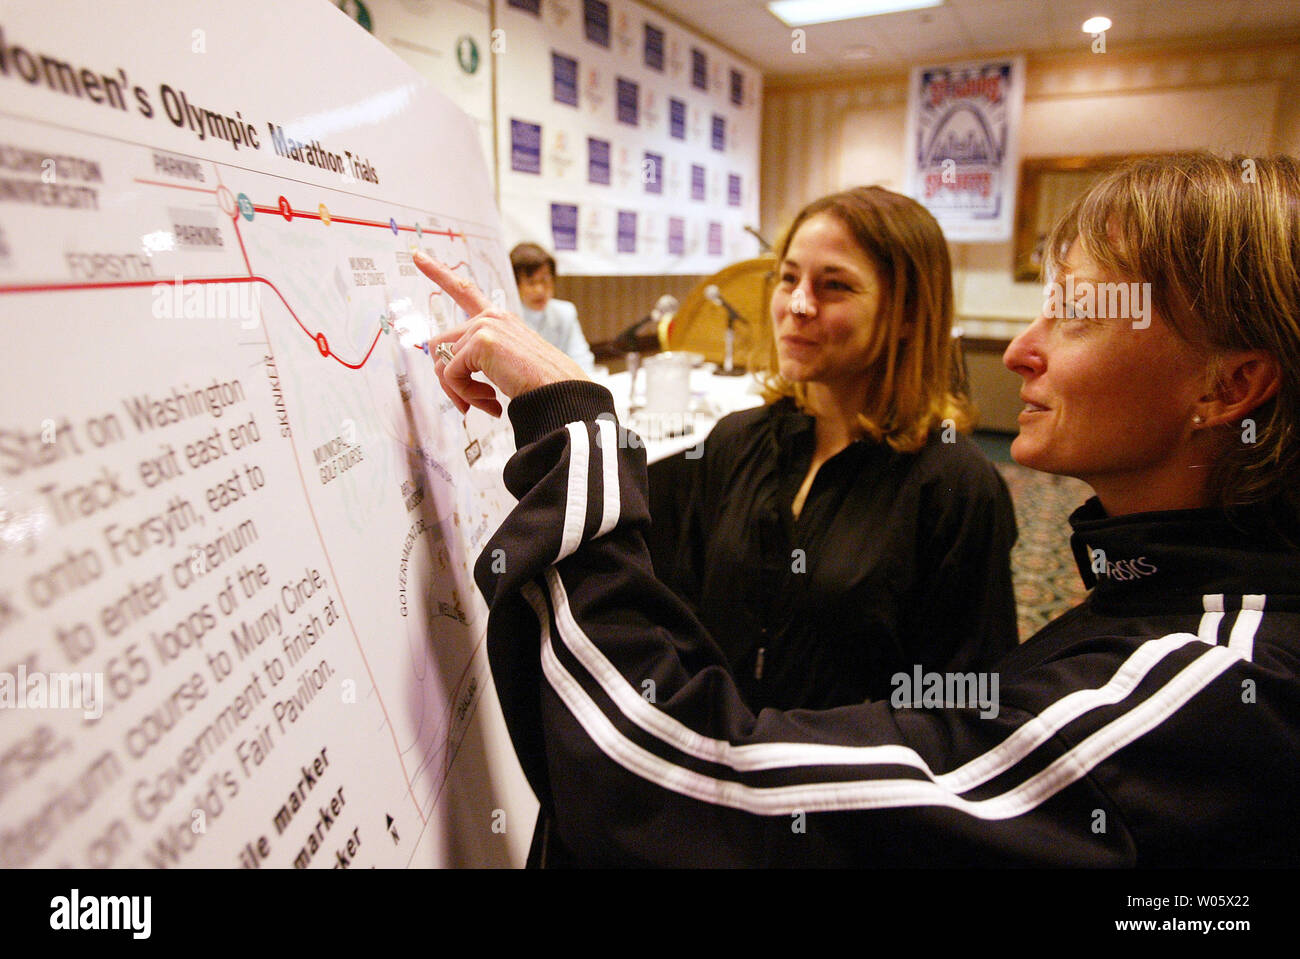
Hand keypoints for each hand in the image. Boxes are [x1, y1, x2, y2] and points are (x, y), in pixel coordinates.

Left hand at [413, 251, 588, 416]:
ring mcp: (485, 326)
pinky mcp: (481, 342)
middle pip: (439, 344)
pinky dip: (464, 394)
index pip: (463, 290)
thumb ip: (478, 358)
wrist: (561, 391)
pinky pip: (451, 374)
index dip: (438, 272)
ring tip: (485, 403)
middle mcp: (490, 317)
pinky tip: (491, 401)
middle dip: (448, 379)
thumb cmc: (540, 382)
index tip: (418, 256)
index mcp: (498, 318)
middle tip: (468, 403)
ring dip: (458, 390)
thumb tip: (448, 374)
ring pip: (442, 363)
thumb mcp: (506, 362)